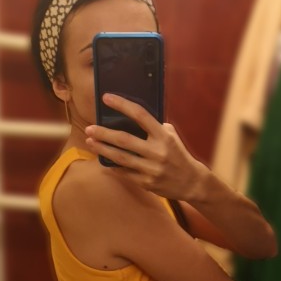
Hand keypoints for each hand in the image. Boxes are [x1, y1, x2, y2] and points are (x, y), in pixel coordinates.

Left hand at [83, 93, 206, 201]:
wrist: (191, 182)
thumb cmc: (178, 155)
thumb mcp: (171, 136)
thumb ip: (154, 127)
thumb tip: (132, 118)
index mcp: (163, 136)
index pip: (140, 115)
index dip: (122, 105)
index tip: (106, 98)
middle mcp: (157, 151)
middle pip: (124, 139)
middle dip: (104, 133)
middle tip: (89, 128)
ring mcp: (151, 168)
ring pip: (121, 158)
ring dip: (103, 149)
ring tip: (90, 142)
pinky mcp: (146, 182)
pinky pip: (125, 173)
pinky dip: (113, 166)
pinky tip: (104, 161)